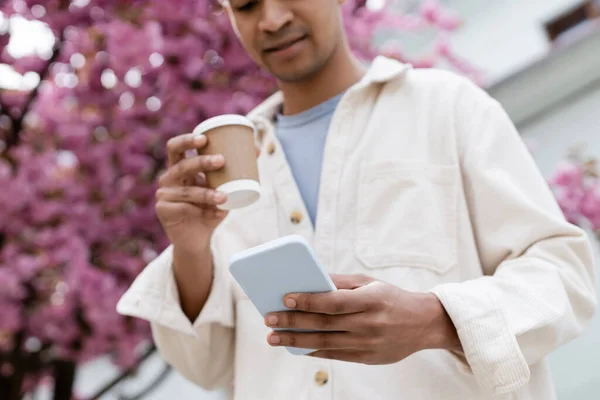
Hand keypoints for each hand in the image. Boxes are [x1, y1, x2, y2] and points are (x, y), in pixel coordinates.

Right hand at [155, 133, 228, 250]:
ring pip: (187, 191)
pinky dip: (205, 212)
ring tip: (225, 197)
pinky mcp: (164, 210)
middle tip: (221, 160)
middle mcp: (168, 178)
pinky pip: (186, 209)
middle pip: (182, 165)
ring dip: (207, 193)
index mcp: (179, 167)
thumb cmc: (210, 207)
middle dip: (201, 161)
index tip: (204, 138)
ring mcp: (163, 194)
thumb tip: (258, 150)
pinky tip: (218, 214)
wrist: (198, 237)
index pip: (176, 147)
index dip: (186, 140)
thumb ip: (234, 171)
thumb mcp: (222, 188)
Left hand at [264, 274, 460, 364]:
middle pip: (325, 324)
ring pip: (325, 343)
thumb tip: (310, 279)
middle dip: (293, 322)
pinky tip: (295, 348)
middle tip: (269, 319)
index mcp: (371, 300)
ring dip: (296, 341)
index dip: (308, 300)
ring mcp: (369, 344)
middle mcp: (370, 324)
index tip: (285, 298)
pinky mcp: (367, 359)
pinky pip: (335, 355)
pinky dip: (313, 351)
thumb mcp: (370, 283)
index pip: (334, 302)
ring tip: (274, 338)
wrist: (423, 324)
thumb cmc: (391, 298)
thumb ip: (340, 282)